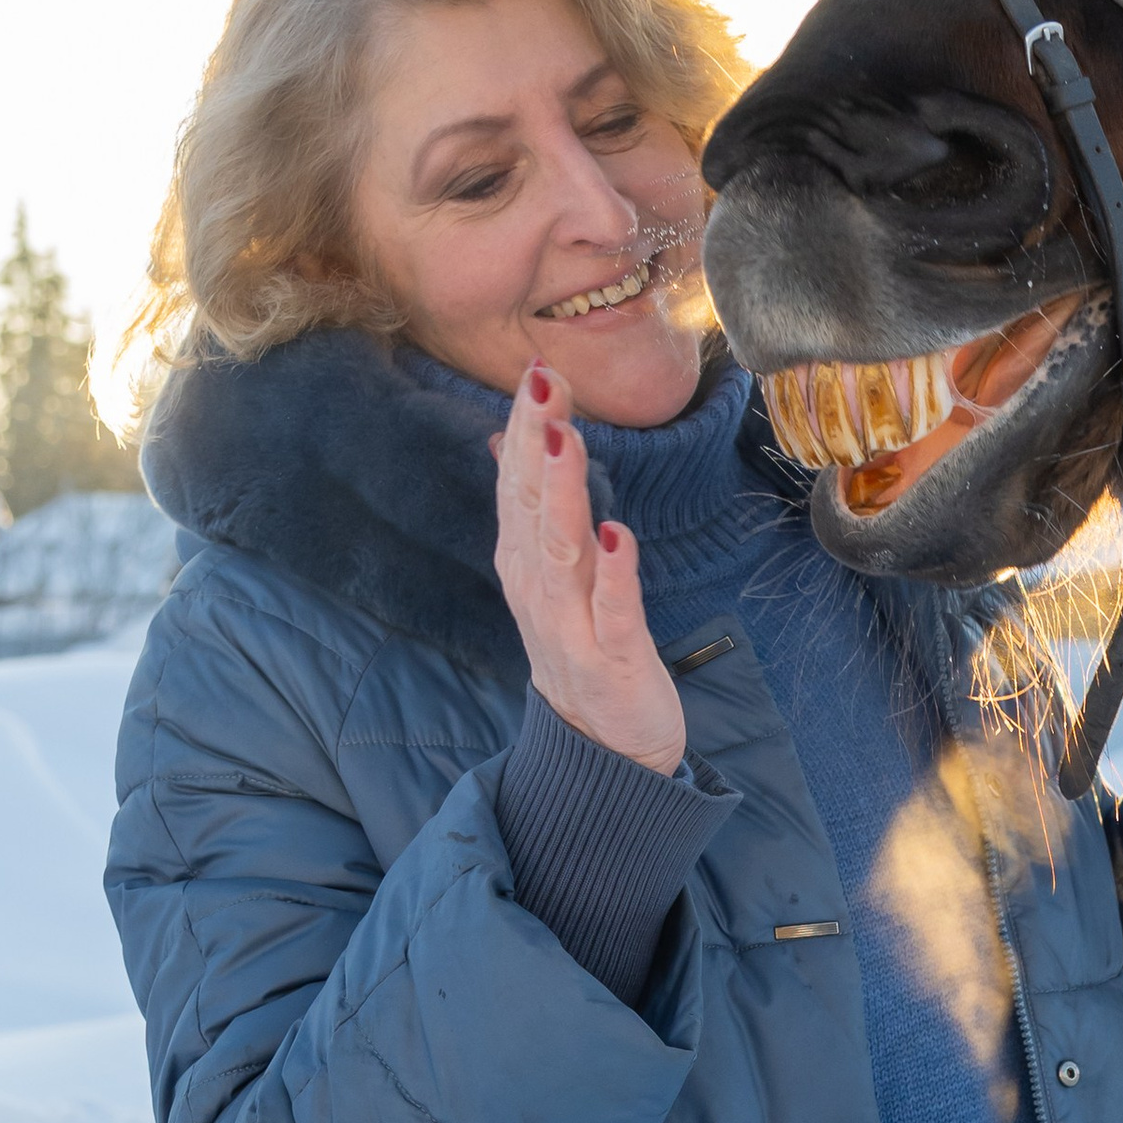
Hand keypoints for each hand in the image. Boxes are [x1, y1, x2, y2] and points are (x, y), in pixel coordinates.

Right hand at [492, 364, 686, 773]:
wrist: (604, 751)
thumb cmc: (583, 649)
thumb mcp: (550, 574)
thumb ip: (532, 508)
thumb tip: (504, 439)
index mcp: (524, 564)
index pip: (515, 485)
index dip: (522, 428)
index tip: (535, 370)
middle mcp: (538, 589)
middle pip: (530, 506)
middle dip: (533, 442)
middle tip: (539, 382)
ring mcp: (571, 626)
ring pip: (562, 551)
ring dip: (562, 493)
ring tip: (565, 440)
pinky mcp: (613, 660)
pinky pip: (612, 612)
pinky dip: (613, 573)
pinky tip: (618, 534)